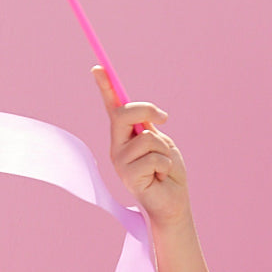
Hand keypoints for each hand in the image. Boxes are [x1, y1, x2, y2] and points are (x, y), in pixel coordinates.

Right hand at [93, 65, 188, 224]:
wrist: (174, 202)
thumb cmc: (169, 173)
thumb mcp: (162, 143)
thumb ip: (149, 129)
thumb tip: (143, 114)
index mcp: (125, 136)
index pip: (113, 108)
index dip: (105, 88)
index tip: (98, 68)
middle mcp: (117, 146)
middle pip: (123, 114)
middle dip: (146, 110)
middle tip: (164, 117)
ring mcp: (120, 161)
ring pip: (147, 138)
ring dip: (164, 150)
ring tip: (162, 166)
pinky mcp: (128, 176)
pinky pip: (154, 157)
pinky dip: (165, 165)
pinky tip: (161, 177)